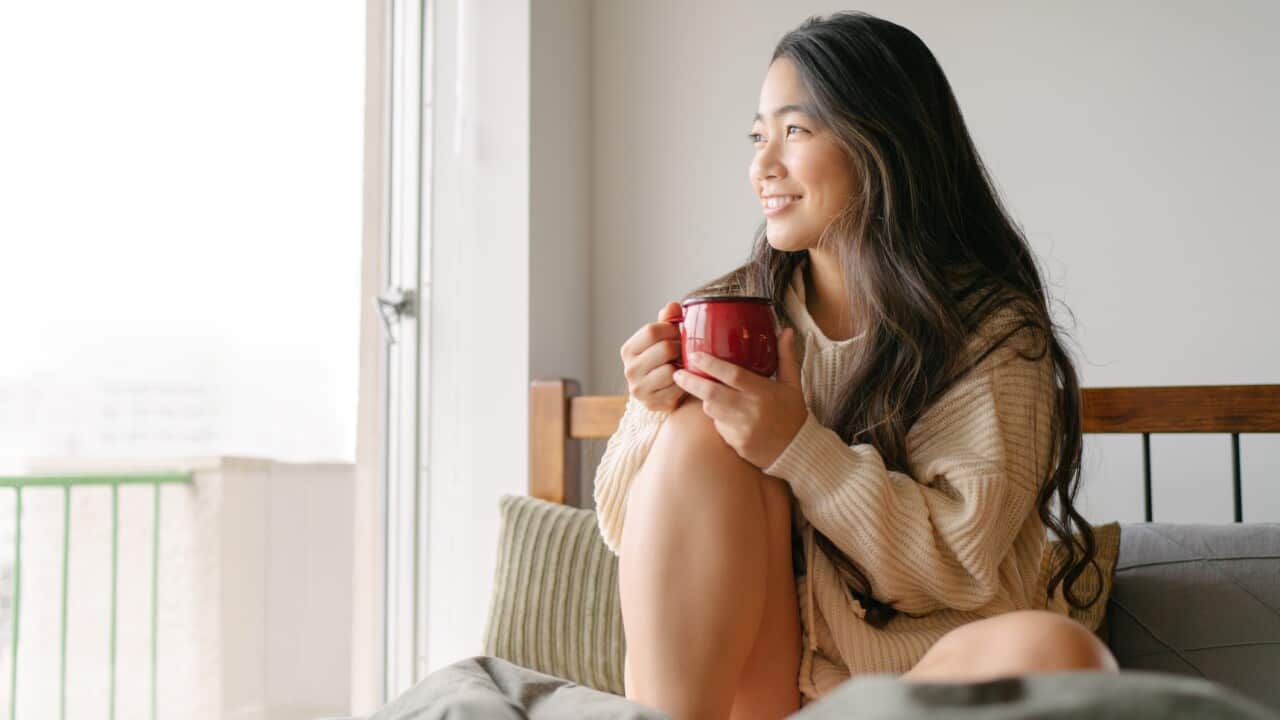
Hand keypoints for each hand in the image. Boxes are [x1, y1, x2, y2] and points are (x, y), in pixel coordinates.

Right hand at [620, 301, 686, 412]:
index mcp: (628, 349)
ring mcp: (639, 388)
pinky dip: (683, 383)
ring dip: (682, 367)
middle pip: (665, 349)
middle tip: (683, 351)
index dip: (671, 329)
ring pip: (671, 370)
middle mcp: (629, 369)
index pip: (652, 330)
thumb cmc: (665, 358)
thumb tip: (673, 306)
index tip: (677, 334)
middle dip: (679, 348)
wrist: (665, 391)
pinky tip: (681, 380)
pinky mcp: (652, 403)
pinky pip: (676, 388)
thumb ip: (667, 320)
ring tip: (682, 365)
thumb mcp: (663, 337)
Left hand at [671, 326, 807, 468]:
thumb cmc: (793, 413)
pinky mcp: (736, 444)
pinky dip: (717, 419)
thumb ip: (786, 357)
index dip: (711, 364)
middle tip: (678, 373)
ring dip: (705, 400)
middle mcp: (751, 410)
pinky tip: (724, 415)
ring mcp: (742, 429)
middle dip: (691, 382)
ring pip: (711, 411)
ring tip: (703, 391)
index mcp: (763, 392)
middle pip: (712, 394)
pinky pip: (718, 427)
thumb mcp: (793, 384)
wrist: (797, 450)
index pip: (732, 375)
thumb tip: (786, 330)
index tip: (695, 355)